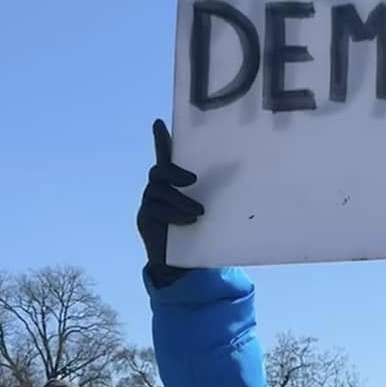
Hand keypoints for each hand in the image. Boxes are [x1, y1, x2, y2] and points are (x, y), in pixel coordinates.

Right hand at [137, 118, 203, 281]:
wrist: (185, 264)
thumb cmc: (203, 231)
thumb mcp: (213, 208)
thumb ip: (217, 191)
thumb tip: (240, 171)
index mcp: (175, 181)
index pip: (165, 154)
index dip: (161, 139)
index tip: (159, 122)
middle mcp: (158, 188)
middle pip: (159, 170)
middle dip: (175, 172)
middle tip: (194, 180)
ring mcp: (149, 202)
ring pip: (159, 190)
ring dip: (180, 199)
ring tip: (199, 212)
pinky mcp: (145, 218)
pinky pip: (156, 209)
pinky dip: (174, 214)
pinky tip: (189, 220)